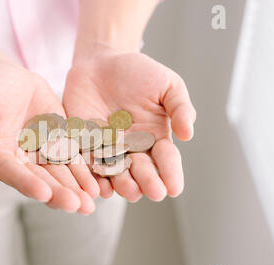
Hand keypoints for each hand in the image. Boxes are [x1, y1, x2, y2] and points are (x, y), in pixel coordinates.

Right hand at [0, 60, 98, 213]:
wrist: (4, 74)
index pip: (9, 172)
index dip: (26, 182)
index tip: (43, 193)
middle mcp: (14, 161)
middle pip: (37, 179)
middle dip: (57, 193)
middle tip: (76, 206)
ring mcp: (36, 154)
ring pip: (57, 174)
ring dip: (74, 189)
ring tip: (91, 204)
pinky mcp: (55, 143)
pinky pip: (70, 159)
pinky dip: (83, 172)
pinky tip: (97, 185)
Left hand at [63, 48, 195, 201]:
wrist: (100, 62)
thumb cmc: (138, 73)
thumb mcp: (167, 85)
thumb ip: (180, 108)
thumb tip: (188, 134)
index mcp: (156, 138)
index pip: (166, 158)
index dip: (171, 173)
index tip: (175, 188)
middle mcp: (133, 149)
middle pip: (142, 170)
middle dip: (148, 182)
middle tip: (155, 192)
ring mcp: (108, 149)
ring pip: (116, 172)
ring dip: (123, 184)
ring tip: (130, 191)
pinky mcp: (84, 145)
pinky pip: (88, 163)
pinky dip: (93, 176)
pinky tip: (100, 187)